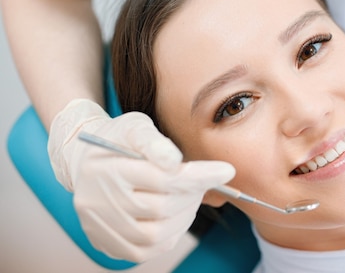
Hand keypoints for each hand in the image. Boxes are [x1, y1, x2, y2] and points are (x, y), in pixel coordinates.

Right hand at [49, 99, 234, 261]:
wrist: (83, 160)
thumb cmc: (118, 140)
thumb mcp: (134, 126)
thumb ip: (154, 141)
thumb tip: (174, 160)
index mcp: (109, 167)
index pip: (163, 178)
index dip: (200, 176)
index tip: (227, 171)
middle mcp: (99, 200)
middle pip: (162, 208)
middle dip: (192, 195)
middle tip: (201, 183)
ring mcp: (100, 225)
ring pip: (155, 234)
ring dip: (184, 217)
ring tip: (188, 197)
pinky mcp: (105, 243)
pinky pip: (145, 251)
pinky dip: (169, 236)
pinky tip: (174, 216)